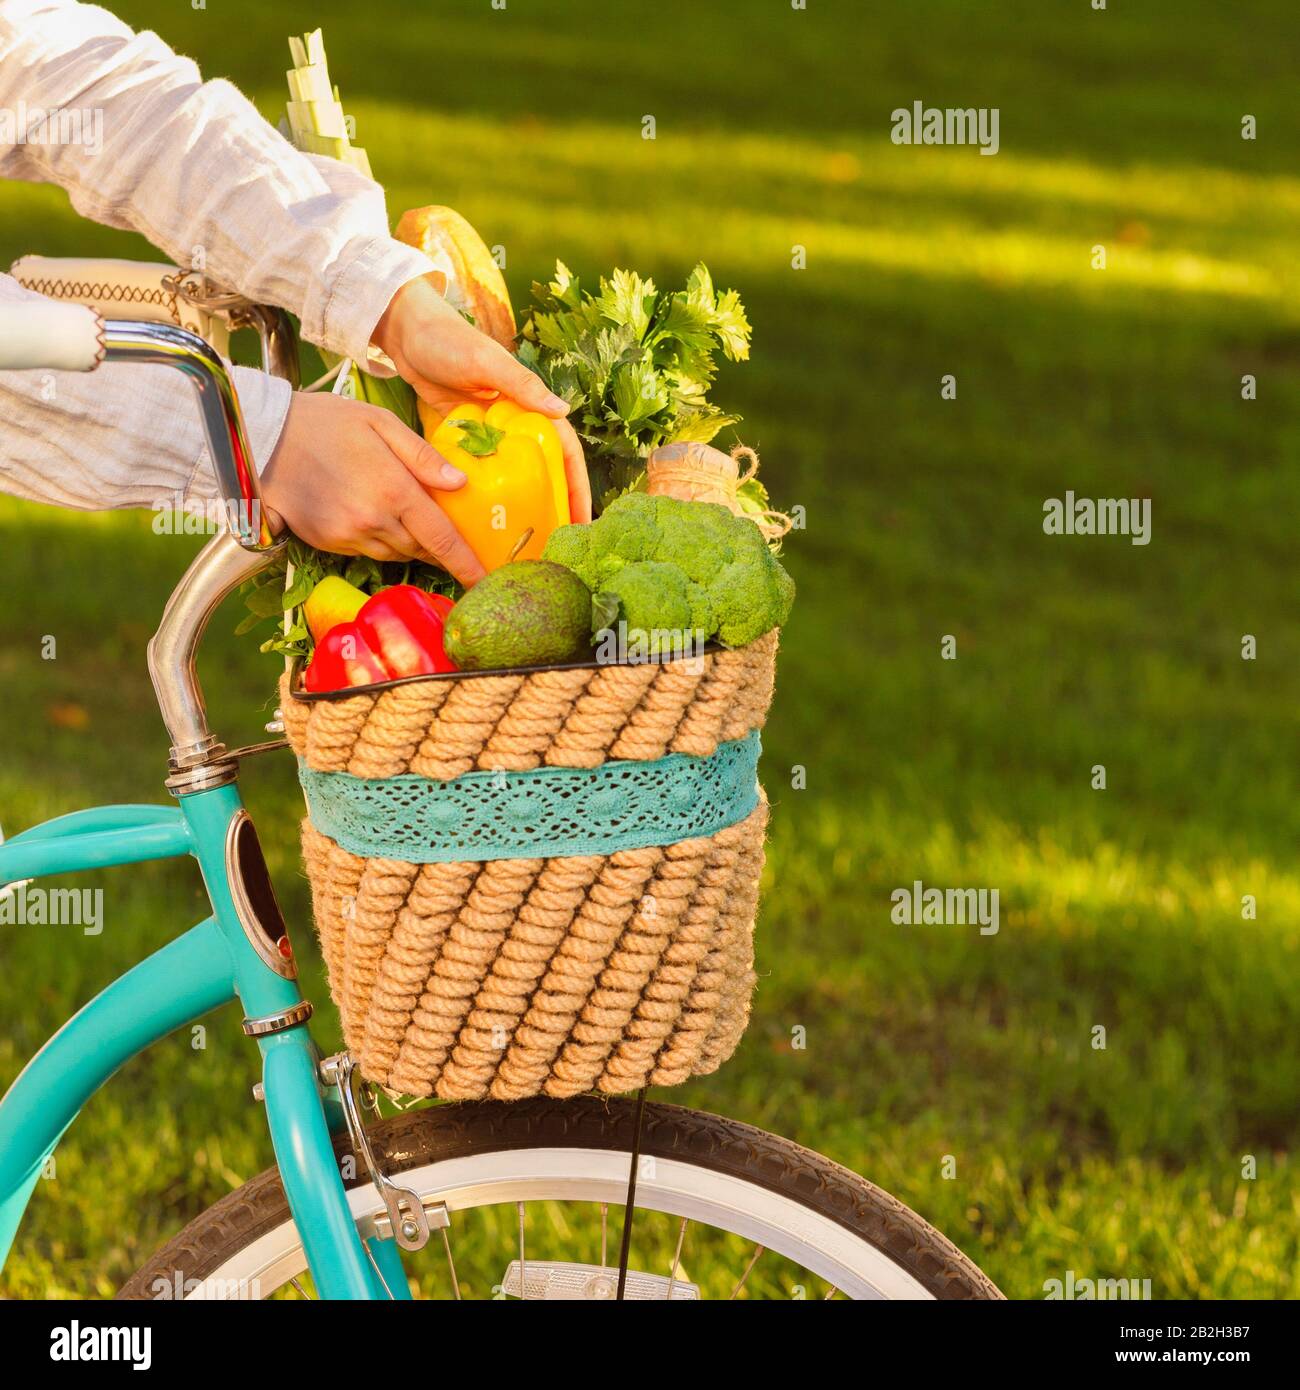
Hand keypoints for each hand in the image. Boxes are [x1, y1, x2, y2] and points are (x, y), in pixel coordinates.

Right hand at [260, 391, 486, 584]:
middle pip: (422, 550)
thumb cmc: (325, 421)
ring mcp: (348, 536)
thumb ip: (423, 456)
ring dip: (412, 544)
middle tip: (452, 536)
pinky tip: (375, 516)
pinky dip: (382, 541)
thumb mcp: (380, 422)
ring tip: (413, 521)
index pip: (442, 539)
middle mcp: (373, 521)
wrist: (261, 436)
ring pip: (397, 554)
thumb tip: (461, 483)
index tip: (487, 583)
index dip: (467, 565)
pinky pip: (368, 552)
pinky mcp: (327, 543)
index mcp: (394, 490)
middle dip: (440, 548)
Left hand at [372, 273, 592, 522]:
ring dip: (522, 508)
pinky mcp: (466, 441)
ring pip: (515, 479)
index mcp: (532, 407)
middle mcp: (517, 426)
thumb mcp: (487, 362)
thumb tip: (563, 410)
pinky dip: (486, 498)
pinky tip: (483, 524)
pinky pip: (483, 475)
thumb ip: (523, 386)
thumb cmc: (450, 340)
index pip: (565, 453)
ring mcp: (492, 437)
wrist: (407, 335)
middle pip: (545, 473)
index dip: (576, 488)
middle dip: (554, 508)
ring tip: (524, 544)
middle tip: (555, 546)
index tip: (582, 521)